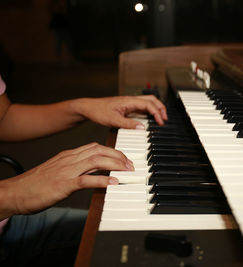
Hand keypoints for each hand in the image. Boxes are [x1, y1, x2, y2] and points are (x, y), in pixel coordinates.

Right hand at [0, 143, 131, 216]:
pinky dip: (102, 180)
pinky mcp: (63, 185)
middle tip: (131, 165)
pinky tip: (113, 182)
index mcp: (68, 156)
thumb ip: (76, 170)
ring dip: (115, 164)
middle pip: (99, 151)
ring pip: (95, 161)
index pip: (95, 147)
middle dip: (118, 156)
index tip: (124, 158)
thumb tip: (95, 174)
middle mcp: (69, 160)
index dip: (113, 151)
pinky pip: (86, 180)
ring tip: (127, 170)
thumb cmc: (36, 184)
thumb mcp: (59, 171)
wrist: (15, 192)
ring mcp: (66, 171)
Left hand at [76, 95, 167, 128]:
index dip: (157, 113)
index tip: (160, 122)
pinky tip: (150, 118)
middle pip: (151, 100)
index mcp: (129, 101)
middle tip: (165, 118)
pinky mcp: (127, 106)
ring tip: (160, 118)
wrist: (89, 108)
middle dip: (160, 108)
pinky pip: (142, 107)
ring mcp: (129, 103)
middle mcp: (130, 100)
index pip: (148, 104)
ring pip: (148, 102)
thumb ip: (128, 124)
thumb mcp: (113, 120)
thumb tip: (142, 127)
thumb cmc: (98, 111)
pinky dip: (149, 111)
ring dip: (156, 109)